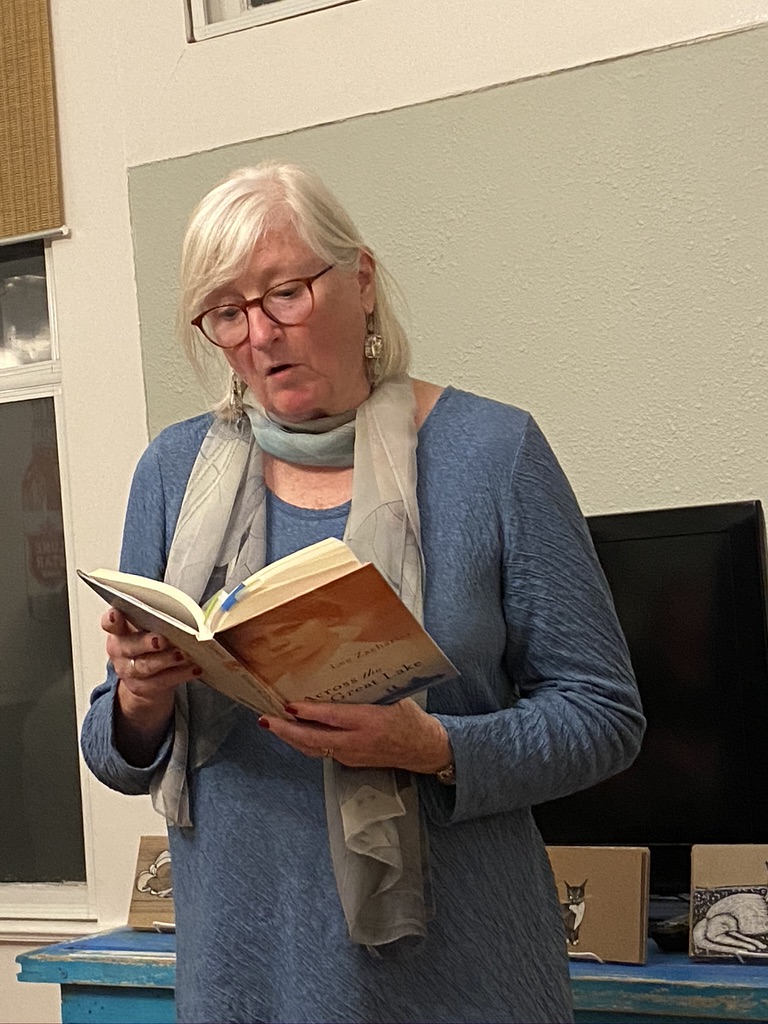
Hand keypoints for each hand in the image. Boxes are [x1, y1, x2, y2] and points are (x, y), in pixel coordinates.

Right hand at [102, 608, 199, 764]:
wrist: (145, 679)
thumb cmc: (149, 645)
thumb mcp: (148, 629)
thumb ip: (157, 620)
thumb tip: (184, 612)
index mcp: (119, 631)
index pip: (110, 623)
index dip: (111, 619)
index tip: (116, 614)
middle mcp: (120, 651)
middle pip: (129, 646)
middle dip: (146, 642)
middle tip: (161, 640)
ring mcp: (129, 671)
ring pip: (146, 666)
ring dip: (166, 660)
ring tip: (182, 654)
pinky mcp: (143, 688)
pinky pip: (162, 681)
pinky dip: (180, 674)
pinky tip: (194, 668)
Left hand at [259, 698, 451, 773]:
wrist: (426, 751)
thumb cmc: (412, 721)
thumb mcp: (396, 699)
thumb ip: (370, 692)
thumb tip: (345, 675)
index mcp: (370, 723)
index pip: (334, 718)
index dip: (310, 713)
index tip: (290, 705)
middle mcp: (357, 743)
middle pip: (314, 740)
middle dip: (287, 730)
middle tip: (266, 719)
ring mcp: (352, 755)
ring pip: (314, 748)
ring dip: (291, 738)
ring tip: (272, 724)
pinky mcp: (350, 760)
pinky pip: (321, 751)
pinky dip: (304, 742)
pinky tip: (294, 733)